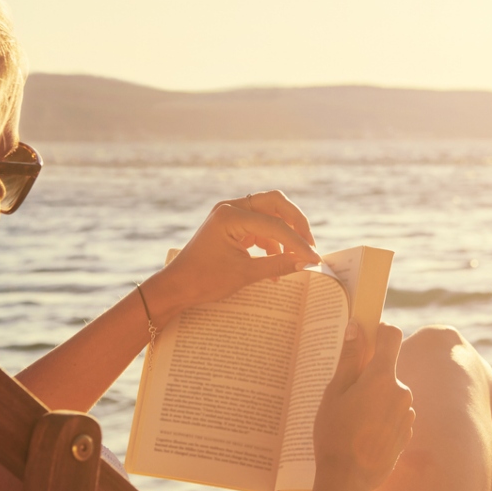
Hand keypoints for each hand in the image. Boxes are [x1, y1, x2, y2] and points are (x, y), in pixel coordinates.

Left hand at [145, 191, 320, 318]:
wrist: (177, 286)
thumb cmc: (204, 280)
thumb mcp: (244, 274)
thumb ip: (278, 264)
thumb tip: (306, 262)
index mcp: (230, 215)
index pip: (275, 224)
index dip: (298, 242)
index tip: (314, 259)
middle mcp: (231, 207)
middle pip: (276, 204)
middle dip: (296, 224)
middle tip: (310, 246)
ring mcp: (231, 214)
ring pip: (271, 213)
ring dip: (285, 234)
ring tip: (295, 258)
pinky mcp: (233, 225)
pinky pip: (261, 226)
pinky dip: (272, 242)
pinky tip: (277, 263)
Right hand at [312, 323, 414, 490]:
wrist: (348, 480)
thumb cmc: (335, 435)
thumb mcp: (334, 393)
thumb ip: (349, 359)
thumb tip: (356, 328)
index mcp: (382, 377)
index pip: (391, 336)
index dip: (378, 332)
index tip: (363, 338)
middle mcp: (401, 392)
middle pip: (387, 368)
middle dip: (368, 374)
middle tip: (344, 393)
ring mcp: (407, 413)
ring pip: (389, 393)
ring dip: (374, 398)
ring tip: (351, 420)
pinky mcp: (407, 432)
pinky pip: (393, 414)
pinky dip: (380, 417)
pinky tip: (362, 434)